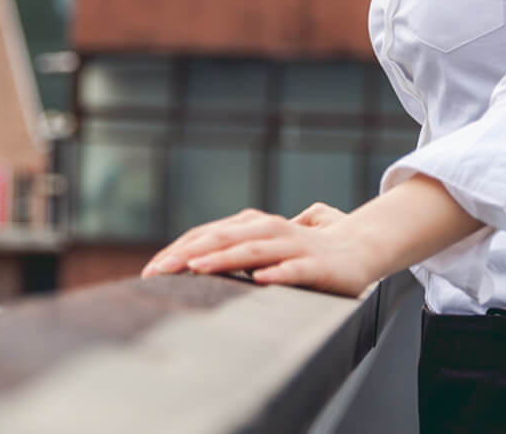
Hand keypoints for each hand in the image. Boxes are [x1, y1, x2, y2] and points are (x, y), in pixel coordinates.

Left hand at [140, 205, 375, 297]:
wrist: (356, 250)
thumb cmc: (304, 251)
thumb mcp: (265, 247)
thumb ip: (236, 249)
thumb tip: (192, 260)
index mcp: (255, 226)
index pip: (210, 234)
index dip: (179, 250)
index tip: (149, 271)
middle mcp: (271, 230)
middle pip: (225, 238)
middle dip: (190, 254)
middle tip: (158, 271)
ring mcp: (294, 246)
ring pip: (255, 249)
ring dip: (226, 258)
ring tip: (199, 268)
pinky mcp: (317, 264)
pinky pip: (295, 268)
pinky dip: (278, 272)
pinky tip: (262, 279)